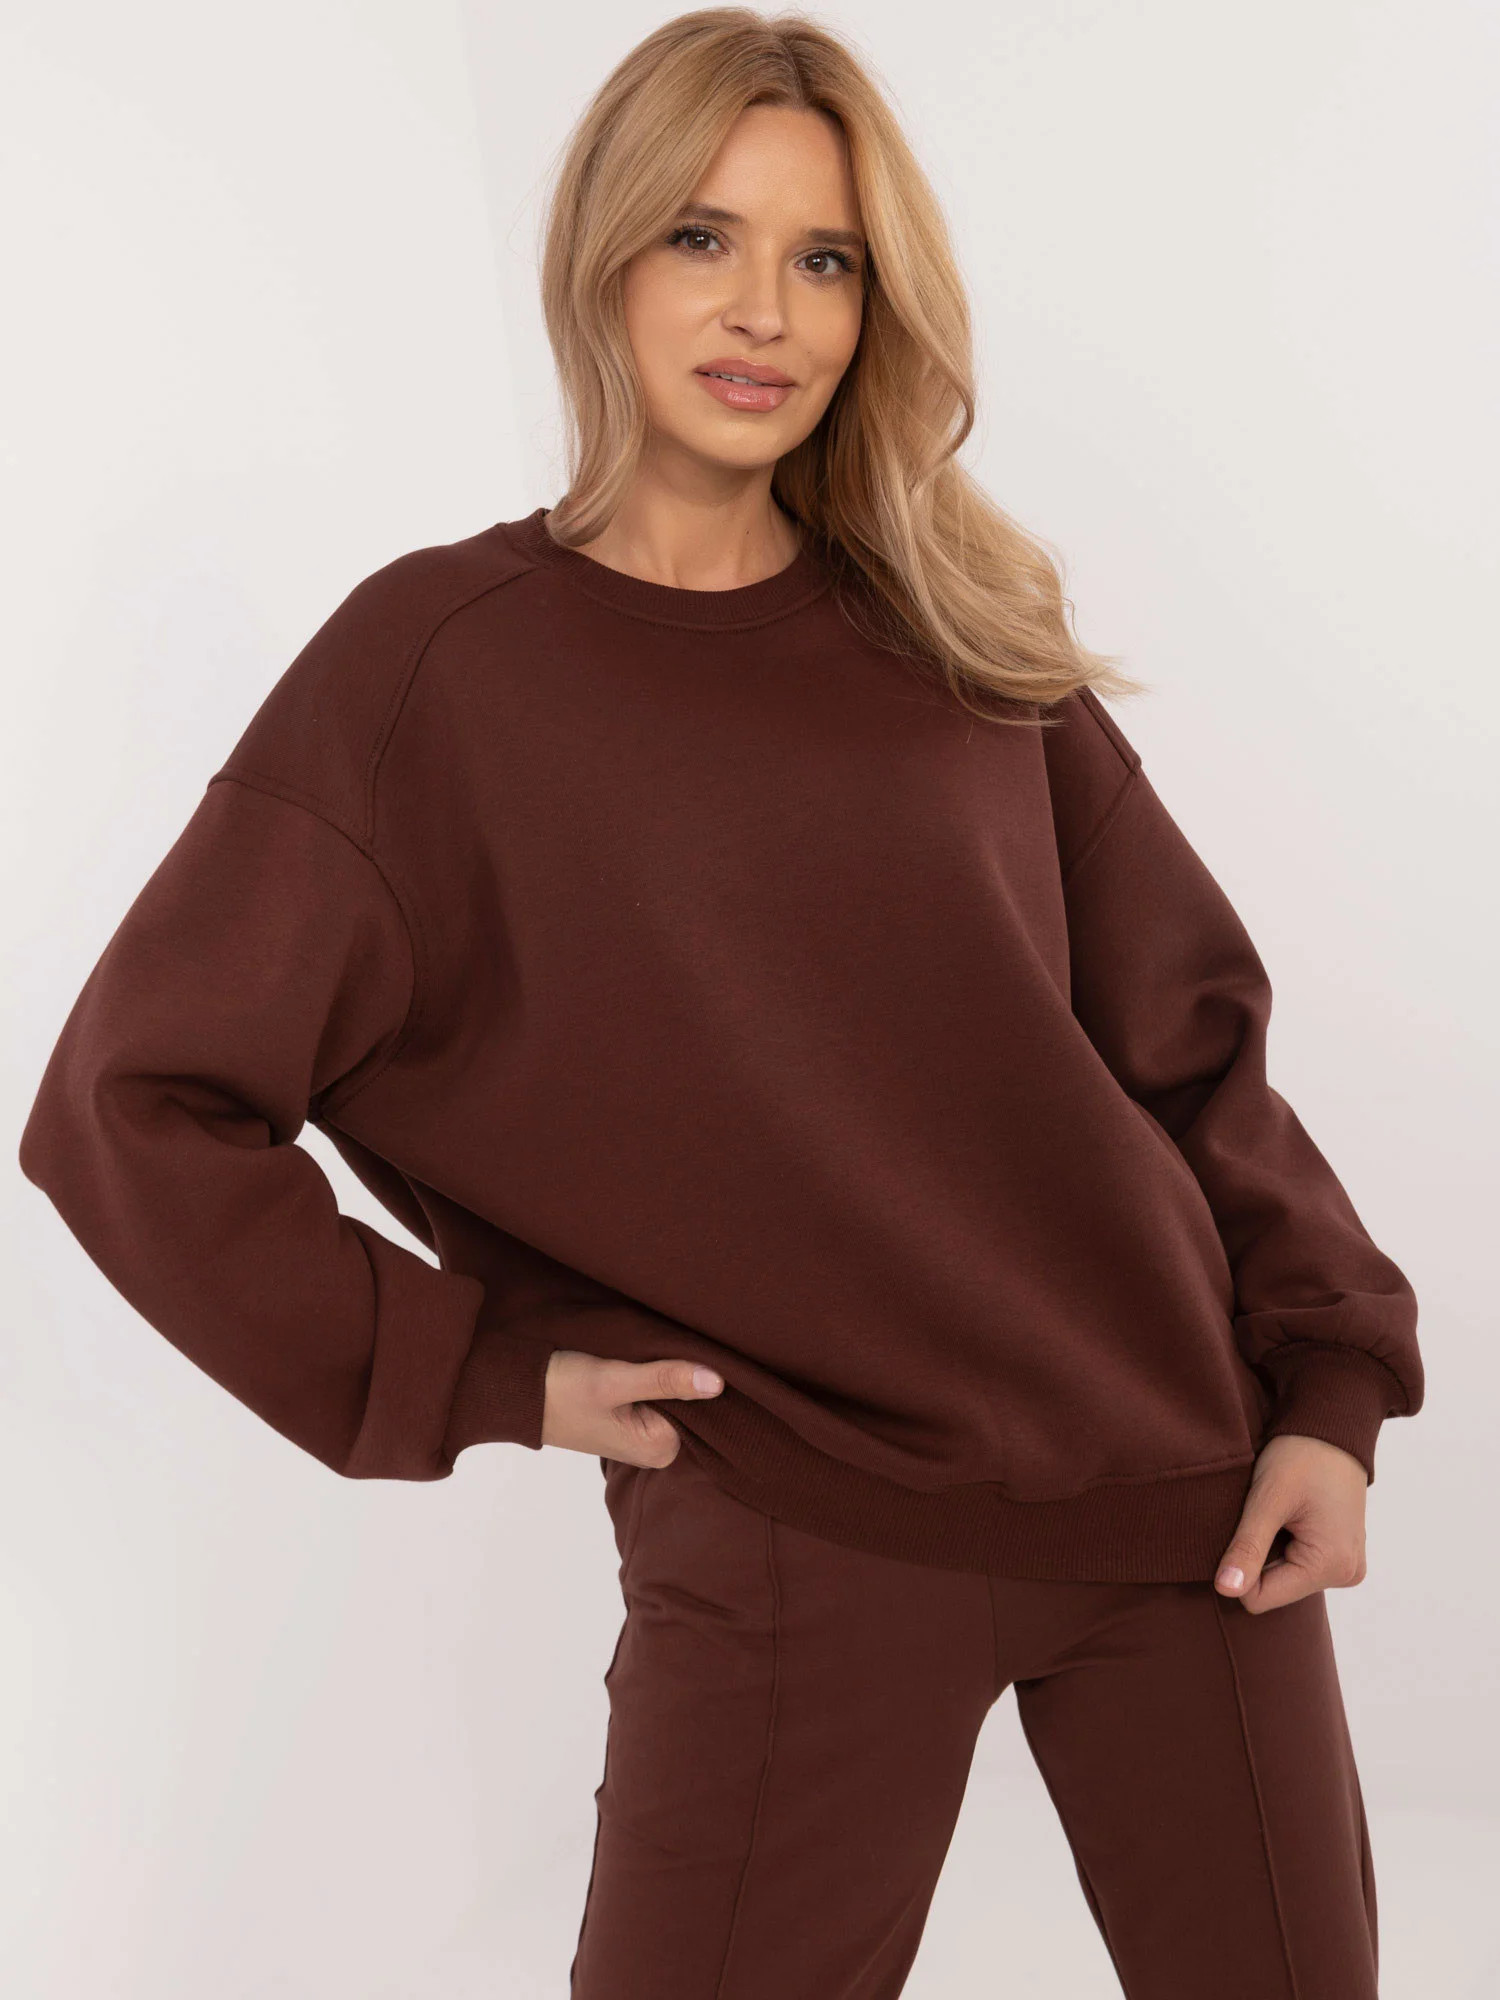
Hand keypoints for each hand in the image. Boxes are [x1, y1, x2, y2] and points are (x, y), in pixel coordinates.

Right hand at [541, 1349, 723, 1465]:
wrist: (517, 1392)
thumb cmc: (561, 1390)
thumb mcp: (615, 1381)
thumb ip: (664, 1380)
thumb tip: (717, 1382)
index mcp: (659, 1449)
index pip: (703, 1408)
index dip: (698, 1376)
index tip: (694, 1349)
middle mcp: (655, 1447)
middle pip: (689, 1402)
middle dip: (682, 1374)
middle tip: (669, 1344)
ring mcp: (642, 1432)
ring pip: (672, 1394)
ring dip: (666, 1371)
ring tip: (655, 1347)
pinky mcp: (629, 1416)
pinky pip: (655, 1393)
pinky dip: (652, 1375)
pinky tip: (646, 1357)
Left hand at [1213, 1433, 1367, 1612]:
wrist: (1332, 1427)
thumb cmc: (1301, 1456)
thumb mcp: (1267, 1499)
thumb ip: (1247, 1548)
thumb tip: (1225, 1591)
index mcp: (1331, 1566)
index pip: (1260, 1598)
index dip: (1239, 1566)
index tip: (1243, 1527)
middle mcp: (1345, 1574)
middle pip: (1273, 1590)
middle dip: (1257, 1556)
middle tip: (1262, 1515)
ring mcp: (1346, 1565)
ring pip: (1283, 1578)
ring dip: (1270, 1548)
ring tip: (1278, 1513)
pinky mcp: (1340, 1555)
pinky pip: (1298, 1565)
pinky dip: (1284, 1544)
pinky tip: (1289, 1516)